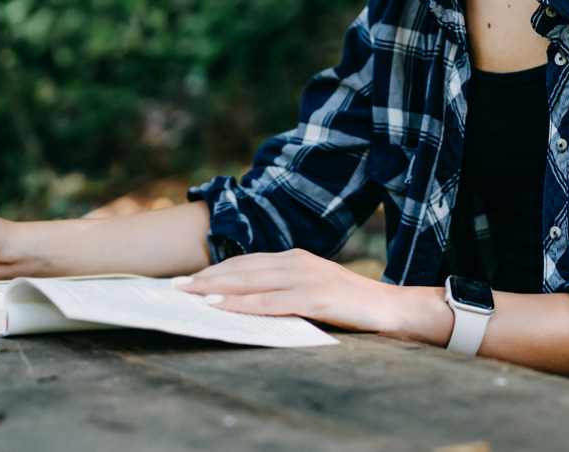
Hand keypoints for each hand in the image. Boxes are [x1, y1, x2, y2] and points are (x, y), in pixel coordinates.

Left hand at [172, 248, 414, 334]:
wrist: (394, 310)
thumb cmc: (352, 305)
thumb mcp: (313, 292)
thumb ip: (285, 292)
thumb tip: (249, 303)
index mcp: (295, 258)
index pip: (246, 261)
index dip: (215, 269)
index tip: (187, 278)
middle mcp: (296, 261)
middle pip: (241, 267)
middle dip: (205, 276)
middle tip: (174, 286)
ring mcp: (305, 277)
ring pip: (249, 281)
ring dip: (214, 287)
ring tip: (187, 293)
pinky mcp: (314, 297)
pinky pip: (268, 301)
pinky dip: (240, 303)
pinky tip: (219, 306)